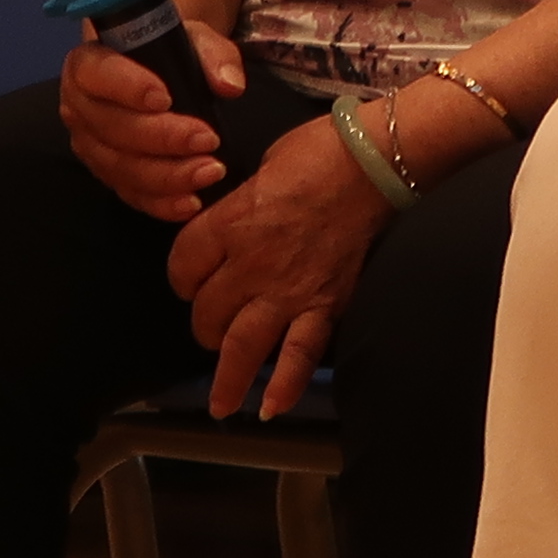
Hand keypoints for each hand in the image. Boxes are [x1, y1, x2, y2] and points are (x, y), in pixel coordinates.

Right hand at [63, 18, 247, 220]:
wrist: (157, 75)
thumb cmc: (168, 53)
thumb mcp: (193, 40)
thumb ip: (212, 55)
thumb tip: (229, 85)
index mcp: (88, 64)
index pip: (98, 74)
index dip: (127, 88)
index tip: (165, 98)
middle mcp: (80, 108)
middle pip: (113, 128)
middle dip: (162, 139)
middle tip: (208, 140)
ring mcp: (90, 146)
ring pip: (121, 167)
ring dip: (167, 175)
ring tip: (209, 171)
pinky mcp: (106, 175)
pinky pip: (129, 194)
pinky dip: (161, 202)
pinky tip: (191, 202)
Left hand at [167, 109, 392, 416]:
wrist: (376, 162)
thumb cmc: (317, 150)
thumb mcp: (260, 167)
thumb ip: (240, 206)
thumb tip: (236, 221)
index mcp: (231, 223)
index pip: (182, 265)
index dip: (181, 276)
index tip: (190, 278)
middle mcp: (250, 264)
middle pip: (206, 313)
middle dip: (204, 323)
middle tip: (213, 324)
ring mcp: (288, 290)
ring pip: (243, 346)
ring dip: (228, 379)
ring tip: (221, 405)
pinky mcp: (325, 304)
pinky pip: (300, 355)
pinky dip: (285, 386)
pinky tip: (271, 407)